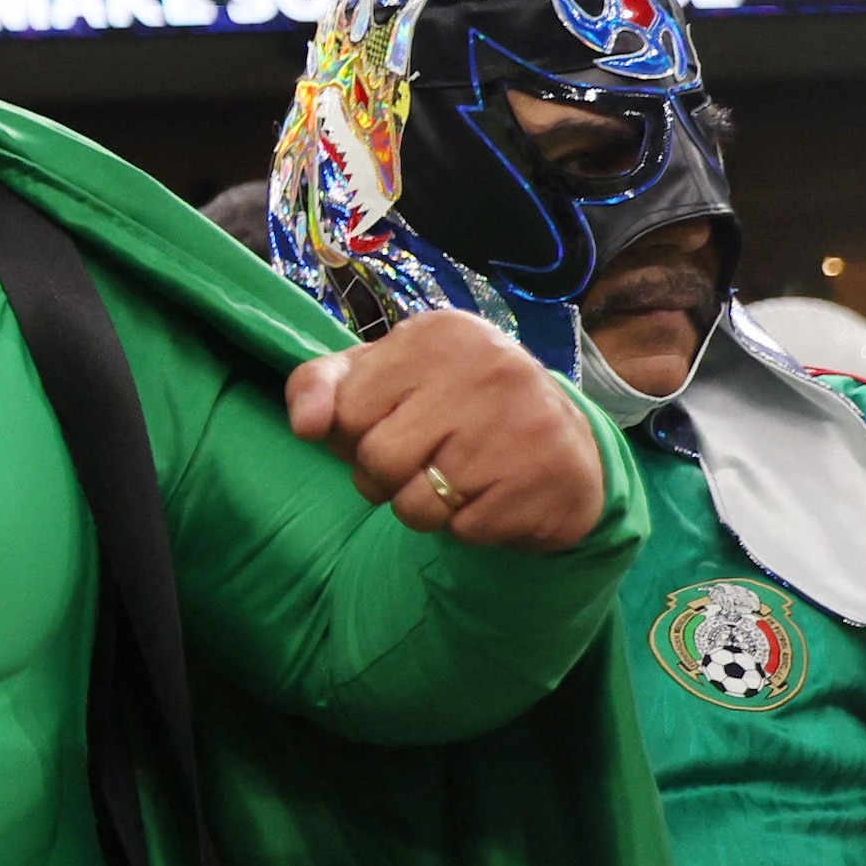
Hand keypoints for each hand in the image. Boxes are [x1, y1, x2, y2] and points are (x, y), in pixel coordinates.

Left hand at [282, 312, 607, 551]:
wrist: (561, 440)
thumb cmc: (447, 402)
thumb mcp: (378, 376)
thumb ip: (319, 387)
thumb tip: (304, 426)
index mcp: (437, 334)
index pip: (346, 409)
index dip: (352, 434)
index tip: (389, 423)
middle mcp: (487, 368)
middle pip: (378, 459)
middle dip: (382, 477)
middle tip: (419, 461)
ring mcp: (523, 424)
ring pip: (415, 506)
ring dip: (422, 507)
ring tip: (454, 479)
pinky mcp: (547, 479)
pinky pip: (464, 531)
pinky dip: (466, 526)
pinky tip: (491, 495)